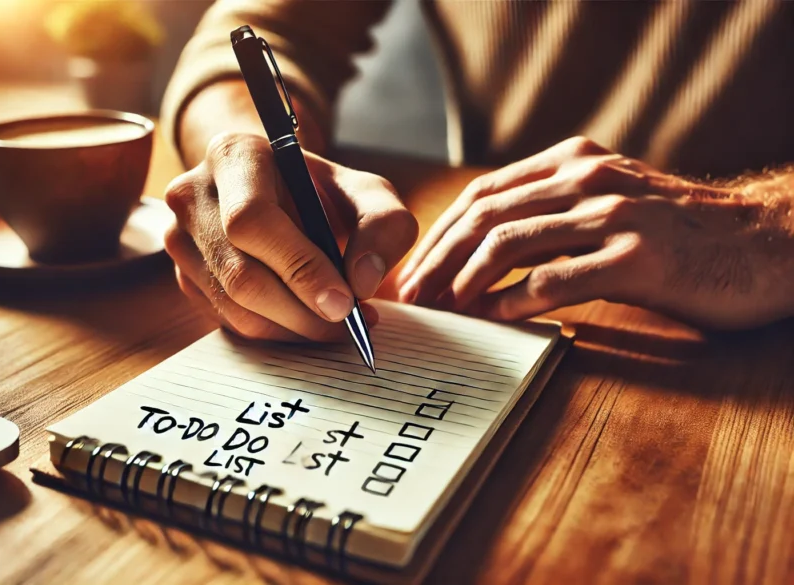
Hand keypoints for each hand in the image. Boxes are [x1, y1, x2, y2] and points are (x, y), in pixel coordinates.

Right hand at [164, 132, 417, 340]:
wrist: (281, 194)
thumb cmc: (323, 192)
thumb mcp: (367, 193)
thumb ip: (383, 225)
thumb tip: (362, 281)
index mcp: (232, 155)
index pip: (251, 220)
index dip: (298, 267)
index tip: (344, 302)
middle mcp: (192, 195)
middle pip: (239, 273)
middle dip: (301, 311)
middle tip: (349, 324)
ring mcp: (180, 238)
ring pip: (233, 305)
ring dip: (292, 328)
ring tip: (337, 325)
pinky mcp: (184, 277)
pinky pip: (228, 321)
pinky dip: (275, 332)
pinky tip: (307, 321)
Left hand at [397, 136, 793, 328]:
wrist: (766, 242)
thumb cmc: (678, 232)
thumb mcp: (608, 201)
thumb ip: (552, 212)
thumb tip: (479, 252)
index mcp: (573, 161)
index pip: (482, 194)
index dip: (438, 234)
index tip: (412, 270)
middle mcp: (587, 178)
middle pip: (484, 217)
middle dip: (436, 260)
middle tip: (412, 297)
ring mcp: (613, 216)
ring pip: (510, 244)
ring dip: (463, 281)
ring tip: (442, 310)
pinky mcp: (638, 258)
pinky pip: (555, 280)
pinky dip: (513, 302)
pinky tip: (491, 319)